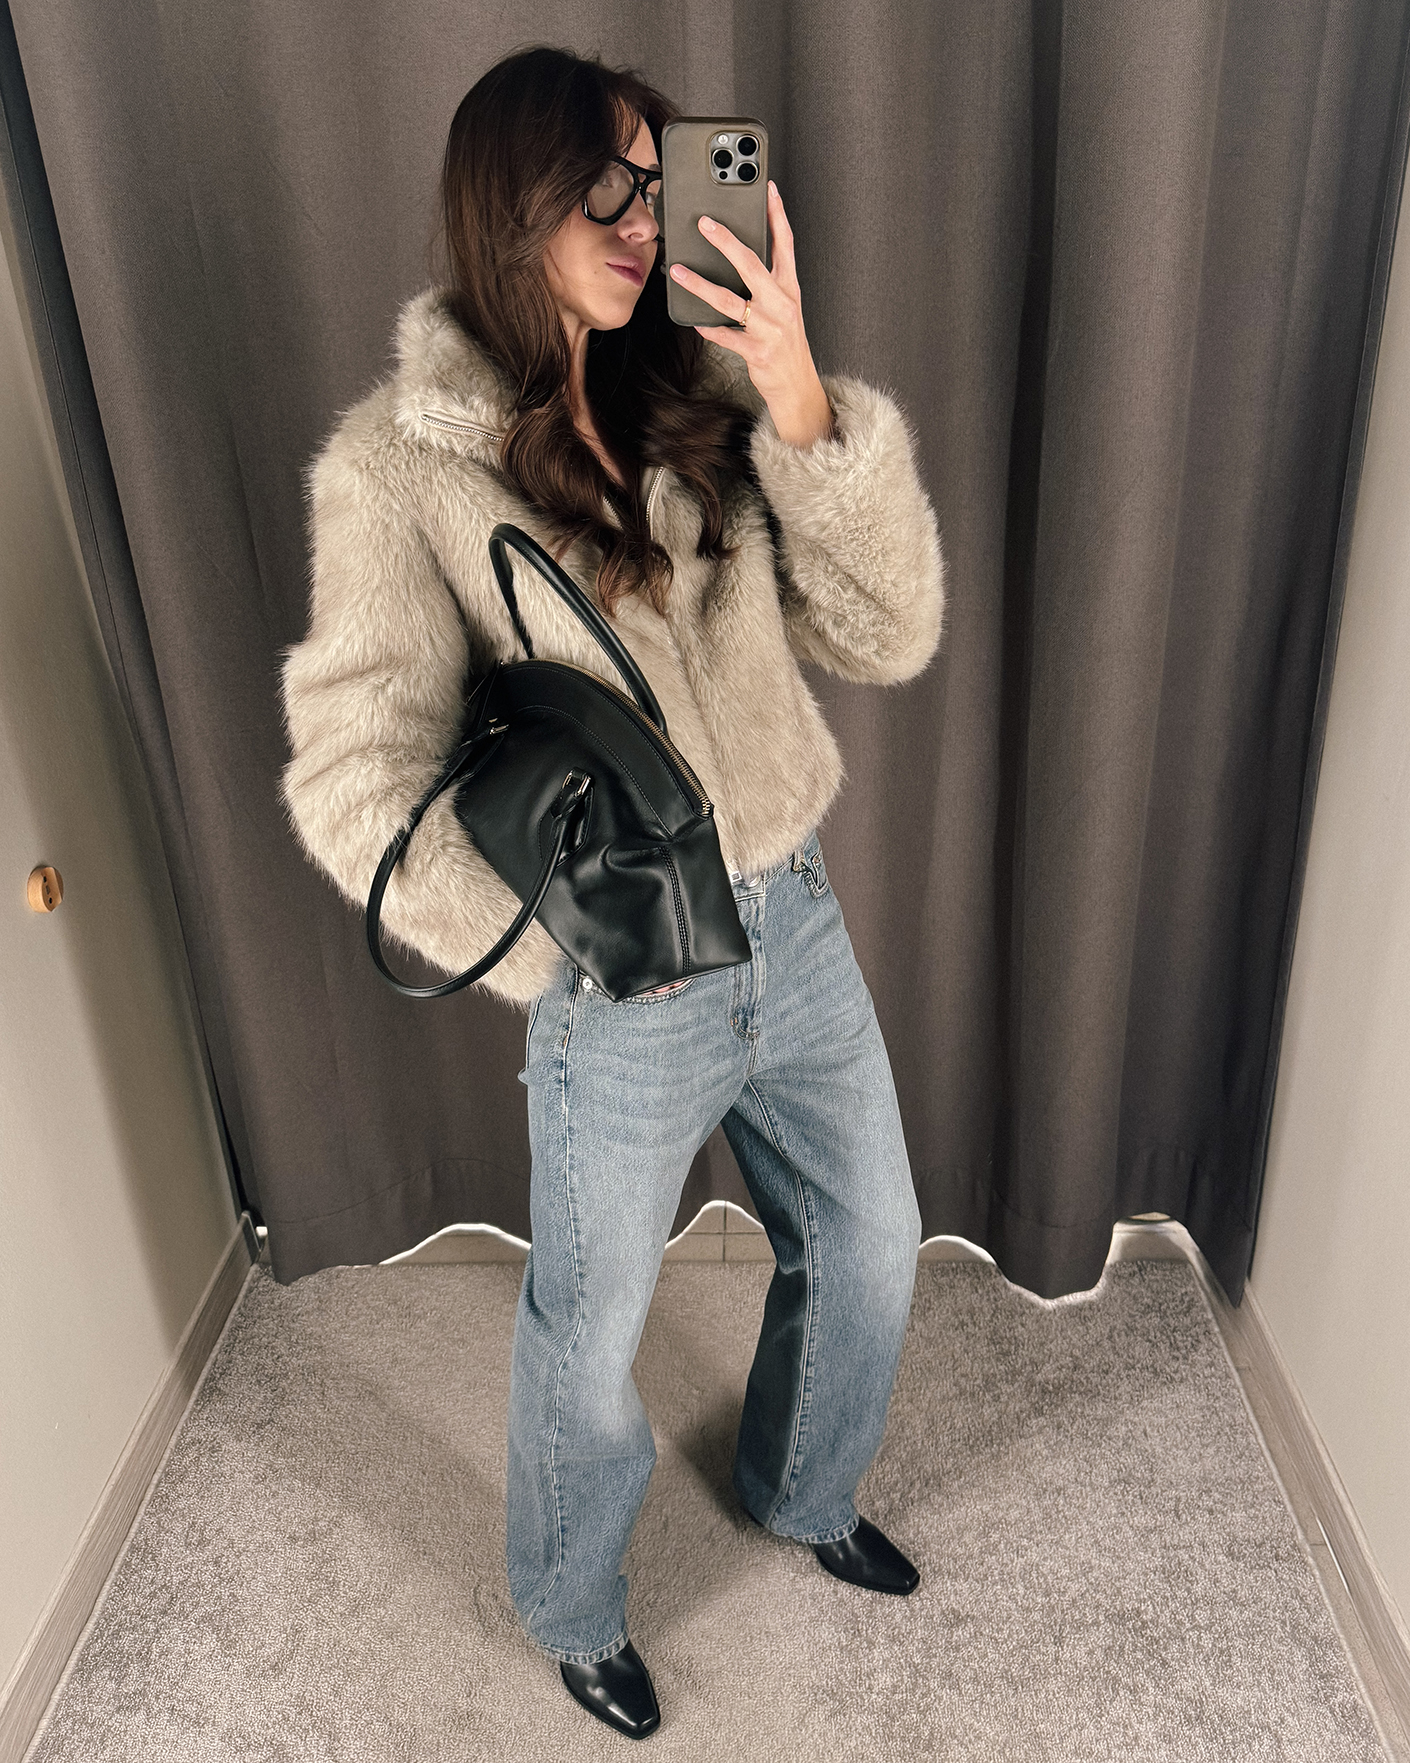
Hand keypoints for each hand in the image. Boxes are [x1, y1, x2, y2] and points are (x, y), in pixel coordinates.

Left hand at [668, 181, 834, 449]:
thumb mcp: (785, 307)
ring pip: (729, 300)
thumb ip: (767, 282)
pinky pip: (725, 336)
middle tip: (704, 223)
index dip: (777, 214)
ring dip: (700, 284)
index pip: (785, 243)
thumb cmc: (786, 343)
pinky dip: (708, 328)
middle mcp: (780, 303)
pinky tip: (694, 321)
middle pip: (751, 264)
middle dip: (726, 241)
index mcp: (789, 288)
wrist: (797, 385)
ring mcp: (768, 327)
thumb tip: (737, 257)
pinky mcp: (756, 350)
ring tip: (678, 271)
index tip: (767, 188)